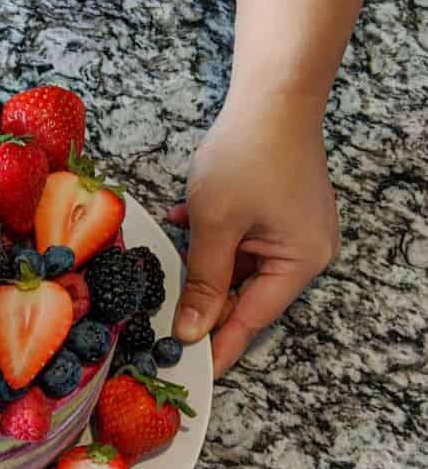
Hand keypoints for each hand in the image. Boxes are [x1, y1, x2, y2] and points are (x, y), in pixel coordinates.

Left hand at [170, 96, 340, 376]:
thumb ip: (202, 282)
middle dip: (202, 296)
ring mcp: (294, 232)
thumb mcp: (215, 225)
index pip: (251, 319)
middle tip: (165, 314)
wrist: (273, 95)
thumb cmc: (248, 154)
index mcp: (299, 262)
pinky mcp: (280, 214)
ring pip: (236, 267)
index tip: (195, 373)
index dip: (219, 346)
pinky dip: (212, 238)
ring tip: (176, 247)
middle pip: (243, 294)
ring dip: (203, 260)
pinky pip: (240, 241)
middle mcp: (304, 253)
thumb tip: (191, 330)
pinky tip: (187, 219)